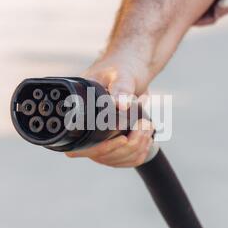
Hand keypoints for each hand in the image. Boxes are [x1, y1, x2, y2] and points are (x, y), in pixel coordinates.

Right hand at [65, 52, 153, 167]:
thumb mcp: (122, 74)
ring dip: (136, 149)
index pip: (80, 147)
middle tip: (144, 125)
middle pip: (102, 157)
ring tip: (147, 128)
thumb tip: (120, 105)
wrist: (133, 67)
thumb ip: (121, 88)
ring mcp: (100, 138)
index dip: (101, 149)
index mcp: (80, 113)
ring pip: (114, 160)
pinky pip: (124, 160)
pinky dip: (139, 154)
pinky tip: (146, 140)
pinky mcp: (114, 141)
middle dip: (127, 147)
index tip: (123, 140)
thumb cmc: (123, 66)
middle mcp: (86, 130)